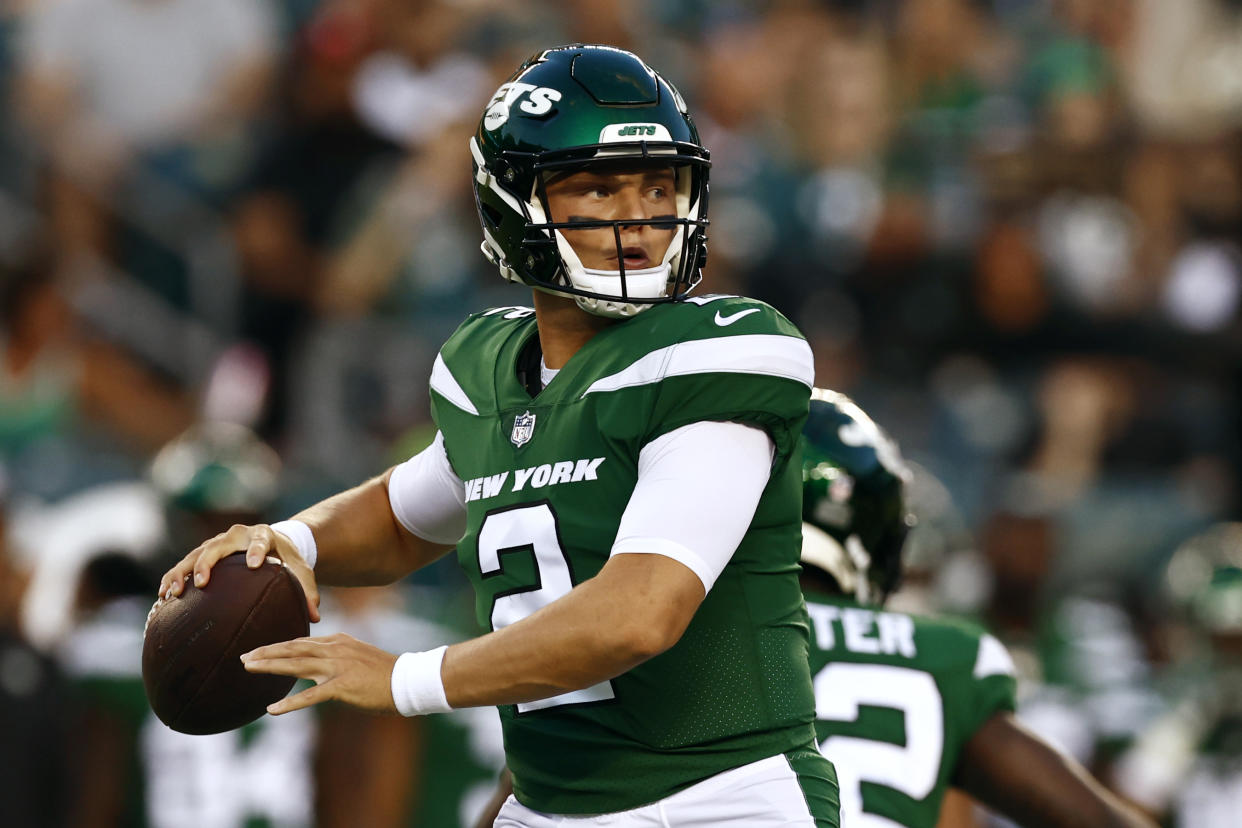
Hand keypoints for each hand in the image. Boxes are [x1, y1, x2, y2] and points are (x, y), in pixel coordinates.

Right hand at [157, 523, 320, 622]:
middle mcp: (237, 536)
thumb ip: (308, 592)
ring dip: (182, 572)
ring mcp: (217, 543)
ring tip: (173, 593)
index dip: (257, 549)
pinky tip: (163, 598)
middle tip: (202, 583)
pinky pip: (184, 564)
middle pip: (218, 546)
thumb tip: (315, 617)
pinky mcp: (204, 553)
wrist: (272, 542)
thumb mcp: (301, 571)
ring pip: (195, 554)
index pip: (261, 540)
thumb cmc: (287, 559)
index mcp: (264, 535)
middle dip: (208, 563)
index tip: (254, 563)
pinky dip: (172, 578)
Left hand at [241, 633, 398, 714]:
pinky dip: (289, 703)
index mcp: (338, 641)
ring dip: (270, 666)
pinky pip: (310, 696)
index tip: (260, 650)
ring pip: (296, 665)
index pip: (301, 642)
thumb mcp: (359, 656)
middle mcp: (334, 649)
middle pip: (293, 648)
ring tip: (248, 668)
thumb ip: (338, 656)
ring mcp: (337, 667)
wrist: (408, 680)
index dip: (278, 646)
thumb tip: (319, 663)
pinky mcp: (341, 686)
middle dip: (266, 652)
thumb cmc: (386, 672)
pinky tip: (272, 709)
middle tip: (243, 656)